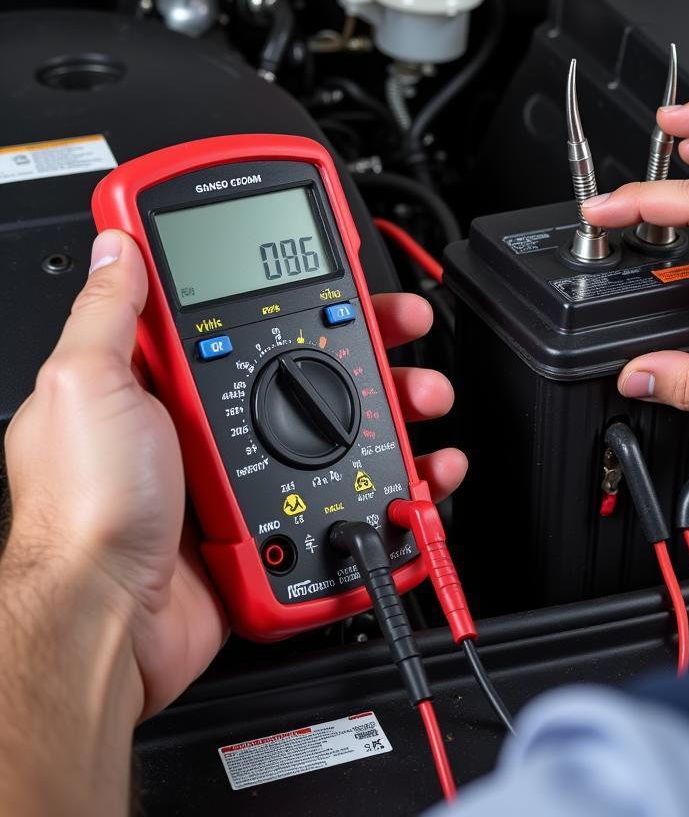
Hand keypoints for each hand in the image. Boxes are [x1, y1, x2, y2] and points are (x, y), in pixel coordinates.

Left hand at [3, 229, 466, 719]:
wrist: (109, 622)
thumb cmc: (87, 511)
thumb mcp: (85, 388)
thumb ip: (108, 314)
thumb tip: (116, 245)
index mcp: (169, 380)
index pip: (244, 314)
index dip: (295, 286)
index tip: (332, 266)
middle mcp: (213, 420)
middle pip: (309, 363)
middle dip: (369, 340)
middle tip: (404, 326)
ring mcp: (248, 469)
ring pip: (339, 423)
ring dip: (394, 406)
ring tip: (424, 399)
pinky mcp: (276, 517)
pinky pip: (348, 488)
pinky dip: (394, 480)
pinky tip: (418, 470)